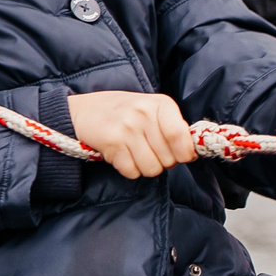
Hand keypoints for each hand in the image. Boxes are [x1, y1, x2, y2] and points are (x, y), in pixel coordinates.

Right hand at [68, 90, 195, 179]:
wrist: (84, 110)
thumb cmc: (124, 112)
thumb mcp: (152, 110)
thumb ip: (173, 127)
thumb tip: (191, 154)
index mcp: (161, 104)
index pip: (181, 136)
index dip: (184, 153)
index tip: (181, 156)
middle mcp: (144, 113)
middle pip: (168, 159)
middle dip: (162, 162)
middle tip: (149, 150)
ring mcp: (127, 128)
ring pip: (151, 169)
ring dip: (145, 167)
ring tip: (135, 153)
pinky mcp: (112, 143)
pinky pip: (132, 171)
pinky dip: (129, 169)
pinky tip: (122, 154)